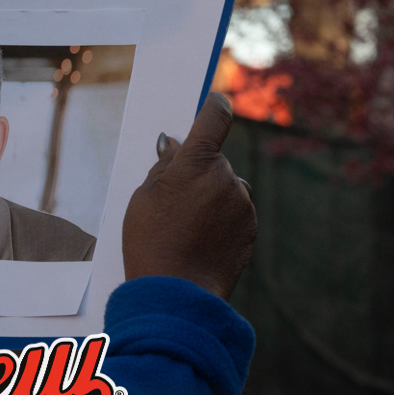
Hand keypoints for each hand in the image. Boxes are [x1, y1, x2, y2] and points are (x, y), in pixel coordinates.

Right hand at [122, 92, 255, 299]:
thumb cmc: (151, 242)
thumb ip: (164, 166)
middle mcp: (226, 177)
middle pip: (214, 160)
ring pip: (226, 187)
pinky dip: (222, 218)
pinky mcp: (250, 227)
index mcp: (196, 162)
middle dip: (199, 171)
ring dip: (212, 196)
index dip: (214, 106)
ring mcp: (242, 203)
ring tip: (187, 227)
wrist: (178, 293)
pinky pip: (235, 210)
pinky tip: (202, 240)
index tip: (215, 101)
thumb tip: (175, 146)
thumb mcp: (143, 197)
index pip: (214, 118)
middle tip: (174, 199)